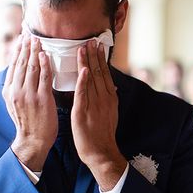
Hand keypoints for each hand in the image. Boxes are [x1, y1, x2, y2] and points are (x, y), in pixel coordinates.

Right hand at [3, 34, 57, 170]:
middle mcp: (16, 91)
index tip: (21, 38)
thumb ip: (16, 87)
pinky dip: (44, 64)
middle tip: (30, 33)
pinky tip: (45, 54)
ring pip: (32, 68)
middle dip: (25, 46)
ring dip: (35, 51)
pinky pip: (44, 78)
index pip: (13, 66)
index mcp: (9, 91)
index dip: (17, 50)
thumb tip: (17, 72)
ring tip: (37, 39)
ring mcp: (29, 95)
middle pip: (22, 63)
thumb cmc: (27, 122)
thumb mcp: (14, 103)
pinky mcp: (42, 99)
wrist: (33, 140)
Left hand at [71, 40, 126, 189]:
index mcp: (109, 98)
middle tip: (91, 40)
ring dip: (87, 63)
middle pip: (99, 73)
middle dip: (94, 55)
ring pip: (91, 79)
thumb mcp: (109, 113)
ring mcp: (94, 105)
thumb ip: (107, 98)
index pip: (105, 74)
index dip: (101, 59)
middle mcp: (104, 99)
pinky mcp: (83, 113)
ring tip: (84, 48)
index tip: (98, 45)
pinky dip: (83, 81)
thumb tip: (109, 86)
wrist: (101, 153)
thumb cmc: (102, 134)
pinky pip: (83, 94)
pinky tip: (82, 70)